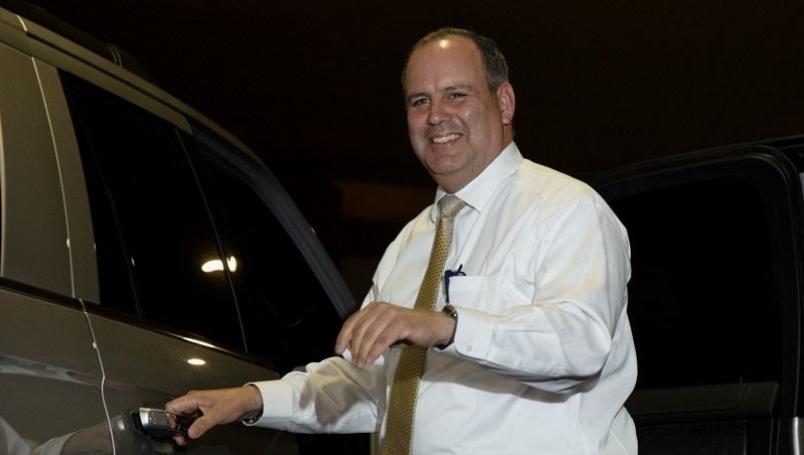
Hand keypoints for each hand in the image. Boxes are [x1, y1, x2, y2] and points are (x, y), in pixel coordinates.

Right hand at [166, 385, 262, 442]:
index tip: (174, 431)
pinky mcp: (203, 411)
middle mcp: (193, 400)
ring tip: (186, 437)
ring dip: (183, 427)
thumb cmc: (233, 401)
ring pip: (183, 417)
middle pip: (175, 413)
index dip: (169, 420)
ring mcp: (198, 406)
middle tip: (180, 437)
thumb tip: (190, 433)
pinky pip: (191, 419)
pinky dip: (190, 426)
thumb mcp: (216, 415)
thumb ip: (202, 425)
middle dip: (175, 426)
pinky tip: (194, 431)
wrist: (245, 401)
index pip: (171, 407)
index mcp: (193, 398)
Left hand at [335, 301, 454, 366]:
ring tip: (362, 364)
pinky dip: (375, 350)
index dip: (343, 336)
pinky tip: (372, 359)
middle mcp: (380, 308)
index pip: (352, 321)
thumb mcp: (385, 330)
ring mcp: (391, 315)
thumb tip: (352, 349)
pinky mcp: (401, 323)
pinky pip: (383, 339)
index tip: (338, 351)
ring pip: (370, 335)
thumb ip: (370, 335)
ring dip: (363, 351)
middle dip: (354, 347)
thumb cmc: (407, 330)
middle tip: (354, 362)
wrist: (433, 327)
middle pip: (360, 329)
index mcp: (374, 307)